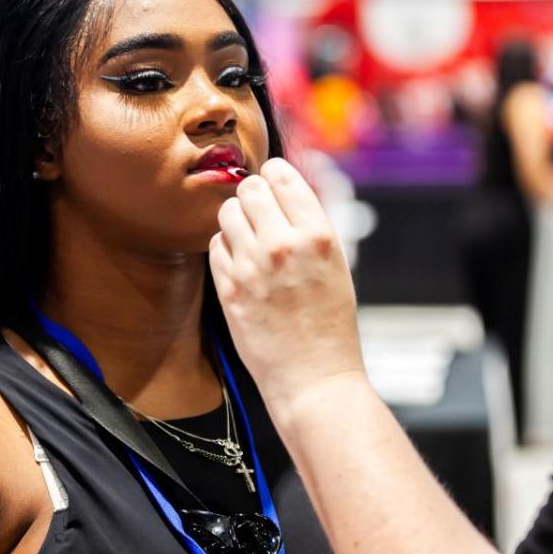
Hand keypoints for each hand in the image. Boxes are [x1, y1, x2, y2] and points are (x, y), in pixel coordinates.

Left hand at [210, 158, 365, 410]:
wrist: (314, 377)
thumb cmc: (330, 323)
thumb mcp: (336, 265)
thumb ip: (310, 224)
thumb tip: (284, 186)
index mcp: (318, 235)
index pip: (282, 176)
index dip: (273, 176)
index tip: (272, 185)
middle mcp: (284, 245)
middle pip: (248, 189)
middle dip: (251, 197)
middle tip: (258, 215)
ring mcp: (252, 267)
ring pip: (226, 214)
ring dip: (236, 222)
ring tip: (250, 241)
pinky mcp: (229, 288)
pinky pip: (216, 246)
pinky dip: (225, 250)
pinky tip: (241, 265)